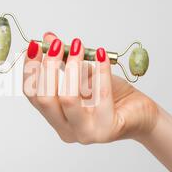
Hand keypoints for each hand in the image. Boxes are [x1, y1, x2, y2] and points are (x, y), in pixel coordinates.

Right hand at [22, 32, 158, 143]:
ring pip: (68, 99)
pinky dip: (100, 71)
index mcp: (56, 119)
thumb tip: (49, 38)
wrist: (141, 114)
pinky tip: (101, 55)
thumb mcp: (85, 76)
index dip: (30, 70)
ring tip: (80, 46)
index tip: (34, 46)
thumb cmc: (112, 97)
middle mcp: (67, 130)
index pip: (33, 95)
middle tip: (58, 45)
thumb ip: (66, 61)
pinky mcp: (107, 129)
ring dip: (73, 67)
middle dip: (48, 67)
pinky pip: (101, 95)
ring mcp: (86, 133)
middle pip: (45, 98)